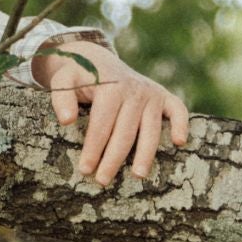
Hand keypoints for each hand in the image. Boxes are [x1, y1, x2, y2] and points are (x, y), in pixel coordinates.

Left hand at [30, 38, 188, 186]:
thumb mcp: (63, 80)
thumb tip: (66, 121)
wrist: (97, 60)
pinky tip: (179, 142)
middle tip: (102, 181)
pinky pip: (177, 109)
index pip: (102, 125)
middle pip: (125, 132)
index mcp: (110, 88)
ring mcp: (151, 93)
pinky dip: (181, 123)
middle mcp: (134, 91)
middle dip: (114, 158)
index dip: (93, 148)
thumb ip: (61, 97)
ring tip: (138, 175)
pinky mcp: (163, 95)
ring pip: (151, 129)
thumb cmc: (79, 76)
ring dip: (146, 153)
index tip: (85, 169)